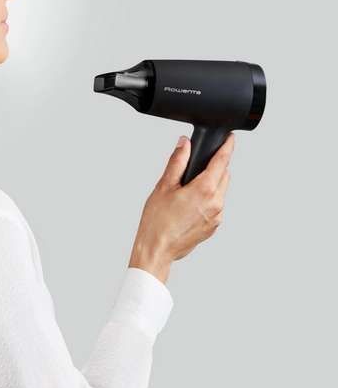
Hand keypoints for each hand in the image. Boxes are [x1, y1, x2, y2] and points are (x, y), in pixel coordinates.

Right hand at [128, 132, 234, 283]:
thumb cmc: (157, 221)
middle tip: (197, 166)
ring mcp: (217, 216)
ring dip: (211, 184)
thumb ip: (177, 162)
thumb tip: (184, 144)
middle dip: (215, 167)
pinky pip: (216, 206)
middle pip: (224, 175)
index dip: (227, 146)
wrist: (157, 249)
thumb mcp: (164, 185)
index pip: (222, 161)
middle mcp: (216, 203)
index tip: (230, 138)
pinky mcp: (214, 227)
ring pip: (221, 191)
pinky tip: (189, 204)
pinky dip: (208, 200)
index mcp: (205, 189)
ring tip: (189, 189)